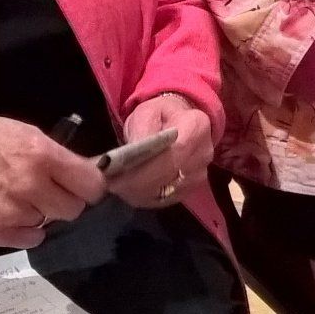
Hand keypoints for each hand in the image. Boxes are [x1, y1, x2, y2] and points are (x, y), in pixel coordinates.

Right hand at [0, 115, 104, 248]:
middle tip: (52, 189)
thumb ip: (54, 154)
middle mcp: (31, 186)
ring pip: (51, 222)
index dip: (91, 184)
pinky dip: (25, 229)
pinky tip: (9, 211)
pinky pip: (30, 238)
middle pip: (75, 208)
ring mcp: (13, 213)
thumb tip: (84, 171)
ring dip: (42, 212)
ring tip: (20, 195)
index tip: (84, 183)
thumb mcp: (22, 132)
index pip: (92, 184)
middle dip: (68, 199)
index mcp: (41, 154)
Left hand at [107, 94, 212, 209]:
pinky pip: (166, 200)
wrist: (179, 122)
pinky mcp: (192, 189)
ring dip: (140, 193)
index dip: (145, 170)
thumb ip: (142, 131)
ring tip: (119, 185)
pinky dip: (146, 198)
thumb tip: (133, 156)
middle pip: (170, 177)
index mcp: (197, 126)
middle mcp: (204, 153)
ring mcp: (200, 174)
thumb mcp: (147, 113)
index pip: (173, 155)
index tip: (117, 177)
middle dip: (138, 184)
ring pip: (167, 192)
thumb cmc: (160, 115)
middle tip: (110, 184)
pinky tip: (132, 190)